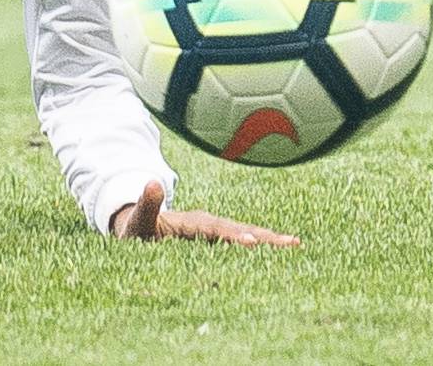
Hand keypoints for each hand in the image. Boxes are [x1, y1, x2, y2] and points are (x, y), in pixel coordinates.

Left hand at [109, 182, 298, 247]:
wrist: (138, 223)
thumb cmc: (137, 228)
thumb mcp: (137, 219)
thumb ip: (145, 204)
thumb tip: (151, 181)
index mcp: (190, 222)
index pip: (215, 230)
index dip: (232, 236)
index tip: (251, 243)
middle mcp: (206, 223)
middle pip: (238, 229)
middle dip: (264, 236)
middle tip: (292, 243)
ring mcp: (214, 229)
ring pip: (244, 233)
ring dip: (268, 239)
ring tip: (295, 244)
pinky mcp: (217, 237)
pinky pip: (241, 240)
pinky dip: (261, 244)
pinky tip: (280, 250)